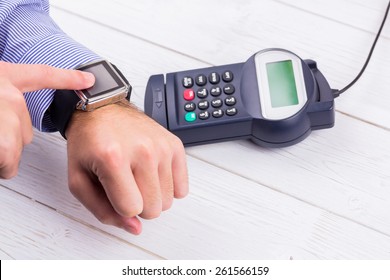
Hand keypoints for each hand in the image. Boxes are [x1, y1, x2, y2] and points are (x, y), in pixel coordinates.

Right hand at [0, 61, 94, 178]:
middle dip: (9, 142)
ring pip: (16, 146)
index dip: (68, 78)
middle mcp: (6, 93)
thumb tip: (13, 119)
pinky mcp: (4, 139)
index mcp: (3, 76)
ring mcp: (4, 112)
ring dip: (2, 156)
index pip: (42, 75)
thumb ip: (5, 102)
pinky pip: (8, 160)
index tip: (90, 80)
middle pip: (26, 130)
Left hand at [65, 102, 188, 234]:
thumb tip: (134, 227)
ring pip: (168, 201)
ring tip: (137, 175)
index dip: (120, 207)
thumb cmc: (89, 142)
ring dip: (152, 195)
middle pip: (153, 209)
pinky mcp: (175, 145)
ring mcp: (162, 147)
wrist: (103, 109)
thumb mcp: (79, 179)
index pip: (131, 209)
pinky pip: (182, 188)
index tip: (113, 191)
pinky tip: (153, 173)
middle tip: (126, 184)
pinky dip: (168, 187)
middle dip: (138, 204)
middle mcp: (143, 151)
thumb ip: (102, 210)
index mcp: (113, 159)